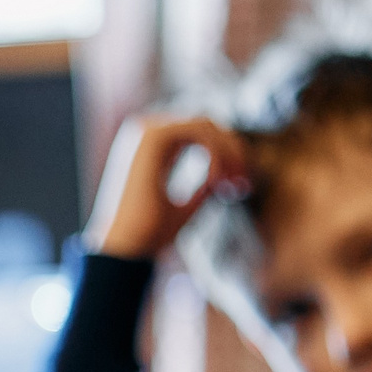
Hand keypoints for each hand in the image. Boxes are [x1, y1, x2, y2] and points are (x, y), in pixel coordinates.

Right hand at [84, 114, 251, 257]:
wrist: (126, 248)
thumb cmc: (150, 232)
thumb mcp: (184, 205)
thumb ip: (202, 186)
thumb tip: (225, 175)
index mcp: (150, 148)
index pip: (198, 133)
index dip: (226, 154)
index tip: (241, 184)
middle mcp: (145, 134)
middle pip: (205, 124)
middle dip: (232, 151)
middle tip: (245, 183)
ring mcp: (145, 131)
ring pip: (205, 125)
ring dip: (227, 153)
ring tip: (234, 185)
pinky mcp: (151, 137)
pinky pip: (198, 132)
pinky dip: (215, 154)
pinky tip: (215, 183)